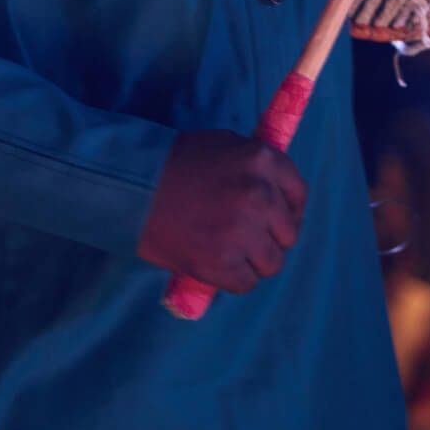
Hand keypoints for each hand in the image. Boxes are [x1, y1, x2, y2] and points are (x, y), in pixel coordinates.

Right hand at [137, 130, 306, 293]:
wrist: (130, 187)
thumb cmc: (175, 163)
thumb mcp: (224, 146)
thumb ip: (256, 167)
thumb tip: (279, 191)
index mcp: (263, 160)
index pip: (299, 194)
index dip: (289, 210)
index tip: (277, 219)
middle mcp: (260, 195)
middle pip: (288, 233)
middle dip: (270, 237)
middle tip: (246, 238)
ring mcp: (242, 231)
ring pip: (272, 263)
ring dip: (254, 261)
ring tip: (230, 253)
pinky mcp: (221, 263)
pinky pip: (246, 283)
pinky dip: (233, 278)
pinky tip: (216, 264)